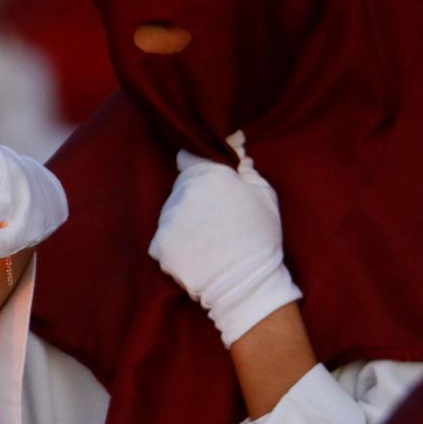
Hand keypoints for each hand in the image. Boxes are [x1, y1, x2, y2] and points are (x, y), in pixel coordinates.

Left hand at [147, 132, 302, 346]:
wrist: (246, 285)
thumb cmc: (260, 238)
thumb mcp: (263, 195)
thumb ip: (244, 166)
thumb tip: (233, 139)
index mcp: (211, 175)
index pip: (188, 158)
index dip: (197, 168)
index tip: (205, 179)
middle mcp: (185, 192)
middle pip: (181, 187)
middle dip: (193, 197)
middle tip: (214, 218)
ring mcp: (169, 219)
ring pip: (171, 212)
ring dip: (183, 221)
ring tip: (207, 240)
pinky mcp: (159, 245)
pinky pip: (162, 238)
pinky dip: (173, 245)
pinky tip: (195, 254)